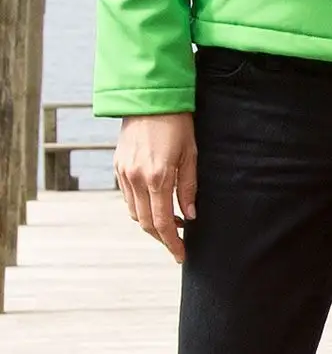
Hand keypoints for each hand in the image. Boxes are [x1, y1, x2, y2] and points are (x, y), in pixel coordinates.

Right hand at [114, 112, 197, 262]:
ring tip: (171, 224)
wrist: (150, 98)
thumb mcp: (190, 154)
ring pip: (134, 212)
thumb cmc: (177, 123)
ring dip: (151, 222)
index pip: (163, 222)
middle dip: (162, 237)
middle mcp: (136, 179)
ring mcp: (123, 173)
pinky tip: (155, 204)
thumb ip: (189, 187)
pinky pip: (127, 197)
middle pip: (146, 223)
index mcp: (157, 177)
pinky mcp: (117, 167)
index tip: (181, 254)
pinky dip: (140, 207)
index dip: (172, 242)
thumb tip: (190, 215)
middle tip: (177, 244)